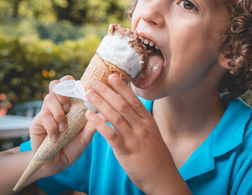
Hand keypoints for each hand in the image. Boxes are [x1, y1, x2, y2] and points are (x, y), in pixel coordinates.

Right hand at [29, 75, 96, 175]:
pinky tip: (56, 137)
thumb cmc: (73, 146)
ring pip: (49, 98)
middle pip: (55, 84)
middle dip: (63, 93)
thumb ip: (93, 124)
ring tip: (64, 127)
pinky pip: (44, 116)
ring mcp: (47, 112)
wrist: (57, 163)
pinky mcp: (37, 122)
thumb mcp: (86, 135)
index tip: (78, 90)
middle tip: (69, 107)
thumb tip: (106, 112)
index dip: (71, 82)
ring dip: (58, 112)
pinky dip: (52, 127)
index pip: (68, 83)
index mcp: (71, 103)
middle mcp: (58, 105)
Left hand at [85, 74, 189, 194]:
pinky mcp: (126, 150)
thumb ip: (140, 124)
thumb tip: (127, 112)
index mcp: (148, 121)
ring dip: (100, 103)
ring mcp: (135, 138)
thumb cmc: (155, 156)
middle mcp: (142, 127)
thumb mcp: (152, 135)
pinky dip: (99, 123)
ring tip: (89, 94)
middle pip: (122, 104)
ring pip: (115, 116)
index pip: (134, 100)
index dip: (122, 87)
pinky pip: (110, 134)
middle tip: (93, 80)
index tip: (112, 76)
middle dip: (107, 91)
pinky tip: (89, 116)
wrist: (162, 177)